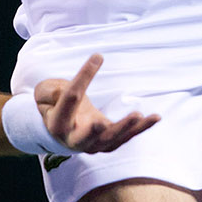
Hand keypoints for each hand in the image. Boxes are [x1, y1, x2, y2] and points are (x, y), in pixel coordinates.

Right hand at [33, 53, 159, 153]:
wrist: (63, 128)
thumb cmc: (55, 104)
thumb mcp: (45, 93)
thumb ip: (50, 90)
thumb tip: (73, 85)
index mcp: (58, 124)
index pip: (71, 100)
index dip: (83, 77)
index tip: (98, 57)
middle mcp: (75, 139)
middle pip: (86, 138)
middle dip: (94, 132)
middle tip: (101, 122)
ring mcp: (95, 144)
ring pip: (111, 140)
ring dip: (125, 129)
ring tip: (138, 115)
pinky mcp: (111, 142)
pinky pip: (127, 136)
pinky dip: (141, 128)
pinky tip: (155, 117)